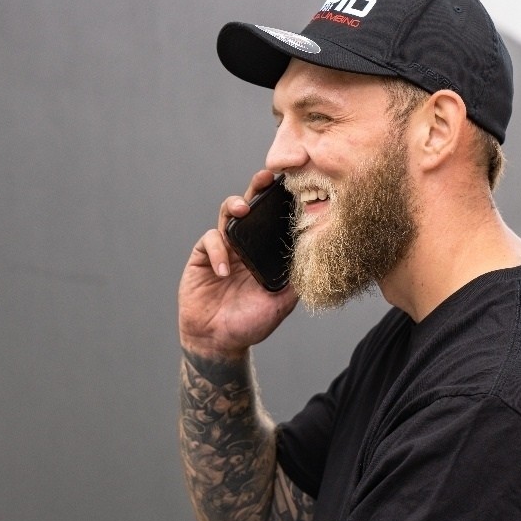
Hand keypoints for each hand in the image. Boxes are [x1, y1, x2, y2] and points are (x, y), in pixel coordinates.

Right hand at [179, 170, 297, 359]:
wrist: (219, 342)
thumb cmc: (250, 323)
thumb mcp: (281, 303)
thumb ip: (295, 281)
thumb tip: (318, 261)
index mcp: (264, 252)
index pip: (273, 220)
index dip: (281, 202)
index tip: (294, 186)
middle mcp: (245, 246)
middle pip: (251, 207)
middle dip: (258, 188)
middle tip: (267, 178)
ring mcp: (223, 249)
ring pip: (227, 214)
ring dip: (234, 206)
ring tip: (242, 209)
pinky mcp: (202, 257)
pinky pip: (210, 240)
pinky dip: (218, 250)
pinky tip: (224, 271)